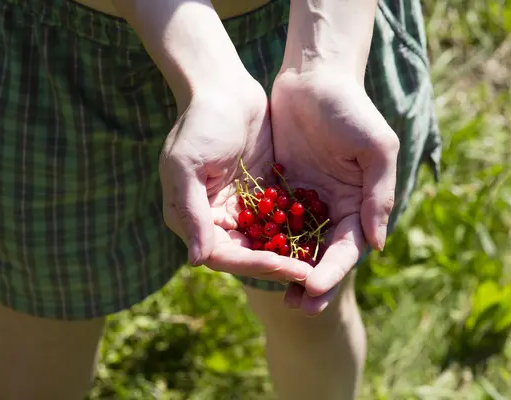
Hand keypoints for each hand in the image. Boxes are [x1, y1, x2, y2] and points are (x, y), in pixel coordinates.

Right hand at [160, 79, 312, 282]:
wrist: (225, 88)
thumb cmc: (200, 123)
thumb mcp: (187, 165)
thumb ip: (191, 211)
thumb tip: (197, 261)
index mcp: (193, 218)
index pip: (224, 255)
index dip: (255, 265)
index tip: (288, 267)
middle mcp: (216, 220)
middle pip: (248, 255)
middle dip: (278, 266)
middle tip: (313, 275)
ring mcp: (242, 209)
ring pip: (267, 243)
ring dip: (291, 255)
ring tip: (320, 265)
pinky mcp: (263, 195)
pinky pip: (281, 220)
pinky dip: (297, 231)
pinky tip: (323, 238)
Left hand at [271, 67, 399, 314]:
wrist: (314, 77)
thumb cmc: (350, 109)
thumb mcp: (375, 148)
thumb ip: (378, 195)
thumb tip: (378, 244)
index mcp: (359, 203)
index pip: (348, 247)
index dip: (334, 270)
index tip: (315, 288)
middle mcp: (334, 208)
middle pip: (323, 255)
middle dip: (313, 282)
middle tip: (299, 308)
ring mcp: (306, 201)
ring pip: (297, 245)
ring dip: (288, 270)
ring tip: (277, 294)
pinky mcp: (280, 189)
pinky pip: (272, 221)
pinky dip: (265, 242)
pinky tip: (252, 258)